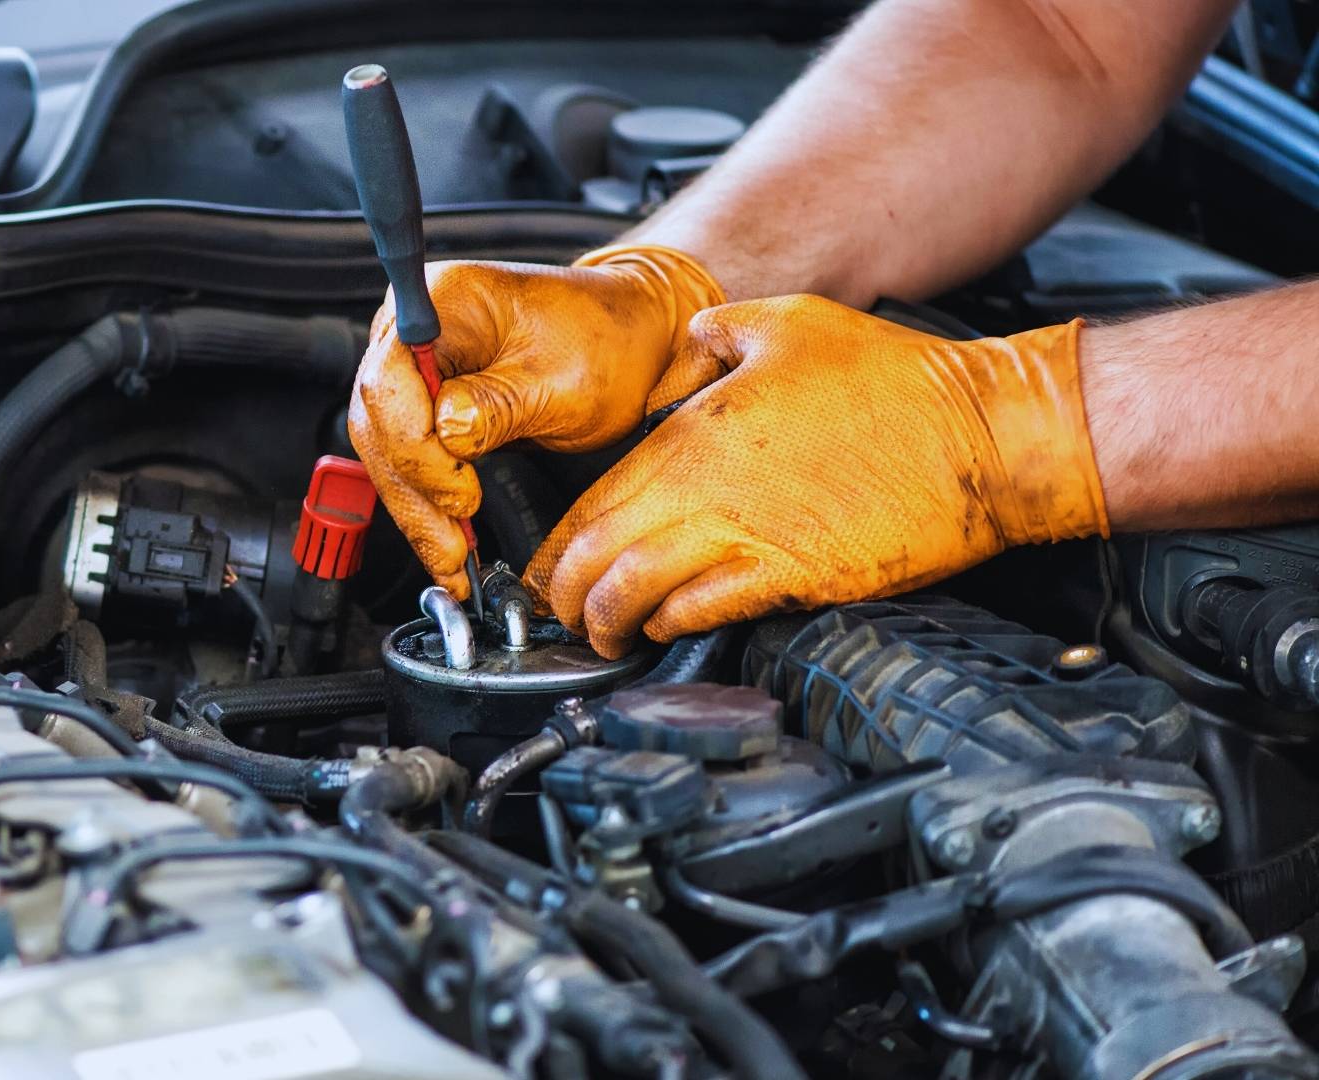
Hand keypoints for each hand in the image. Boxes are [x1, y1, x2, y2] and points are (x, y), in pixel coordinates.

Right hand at [347, 244, 724, 596]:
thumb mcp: (564, 380)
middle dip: (414, 491)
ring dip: (417, 509)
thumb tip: (446, 435)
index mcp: (444, 300)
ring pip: (386, 450)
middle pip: (380, 421)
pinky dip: (427, 503)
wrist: (631, 339)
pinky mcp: (426, 402)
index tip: (459, 492)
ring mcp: (416, 366)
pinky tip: (446, 540)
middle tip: (451, 547)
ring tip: (450, 559)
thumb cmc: (607, 342)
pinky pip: (410, 458)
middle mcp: (415, 328)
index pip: (391, 380)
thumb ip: (498, 406)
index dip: (416, 446)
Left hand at [522, 296, 1108, 657]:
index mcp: (695, 432)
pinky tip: (665, 627)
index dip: (558, 544)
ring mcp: (751, 536)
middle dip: (565, 595)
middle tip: (559, 613)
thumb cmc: (894, 379)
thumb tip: (683, 344)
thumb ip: (714, 334)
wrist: (982, 435)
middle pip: (600, 555)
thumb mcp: (787, 322)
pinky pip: (707, 611)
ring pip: (639, 592)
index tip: (546, 567)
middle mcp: (708, 488)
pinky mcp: (795, 575)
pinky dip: (672, 624)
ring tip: (602, 634)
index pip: (595, 499)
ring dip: (609, 621)